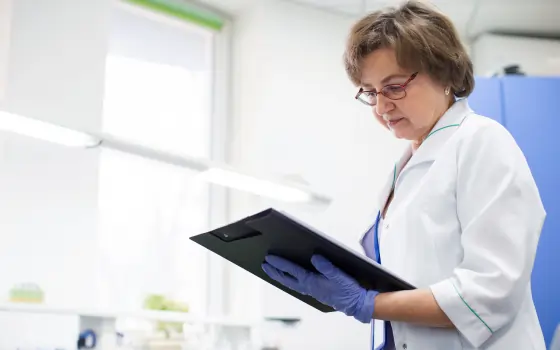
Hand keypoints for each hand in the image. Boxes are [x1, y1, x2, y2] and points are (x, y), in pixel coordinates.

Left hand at [262, 254, 377, 322]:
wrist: (355, 304)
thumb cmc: (347, 290)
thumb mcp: (338, 275)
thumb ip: (326, 266)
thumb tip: (314, 257)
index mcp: (311, 282)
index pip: (291, 271)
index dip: (279, 264)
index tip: (269, 258)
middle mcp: (308, 287)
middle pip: (286, 279)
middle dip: (274, 272)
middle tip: (264, 265)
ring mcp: (311, 290)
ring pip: (290, 283)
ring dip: (280, 277)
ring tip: (272, 270)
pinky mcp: (316, 292)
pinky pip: (297, 285)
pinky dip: (290, 280)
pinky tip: (291, 277)